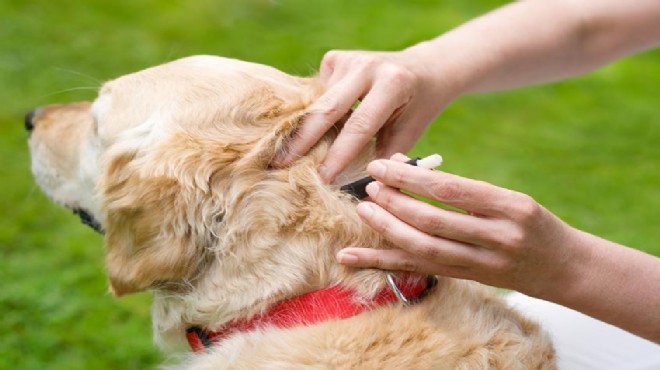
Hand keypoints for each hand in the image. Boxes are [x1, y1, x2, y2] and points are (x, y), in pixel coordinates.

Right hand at [272, 49, 456, 182]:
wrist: (424, 69)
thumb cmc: (417, 108)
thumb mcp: (409, 133)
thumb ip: (384, 157)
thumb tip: (359, 191)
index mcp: (392, 84)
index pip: (360, 125)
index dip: (339, 154)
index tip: (322, 178)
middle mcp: (367, 67)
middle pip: (327, 108)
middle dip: (303, 140)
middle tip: (280, 165)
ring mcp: (348, 59)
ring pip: (318, 102)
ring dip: (307, 129)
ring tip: (288, 155)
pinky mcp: (335, 58)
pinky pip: (318, 93)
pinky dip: (316, 113)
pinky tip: (319, 125)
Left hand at [337, 154, 583, 297]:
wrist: (563, 267)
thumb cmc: (530, 222)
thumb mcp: (508, 198)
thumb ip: (463, 188)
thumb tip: (407, 166)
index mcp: (511, 206)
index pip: (452, 190)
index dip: (412, 177)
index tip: (384, 164)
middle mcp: (499, 237)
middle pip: (434, 221)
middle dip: (396, 202)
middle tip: (371, 185)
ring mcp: (484, 264)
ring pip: (424, 248)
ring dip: (388, 229)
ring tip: (364, 210)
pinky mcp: (469, 280)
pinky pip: (420, 270)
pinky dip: (382, 262)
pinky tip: (351, 257)